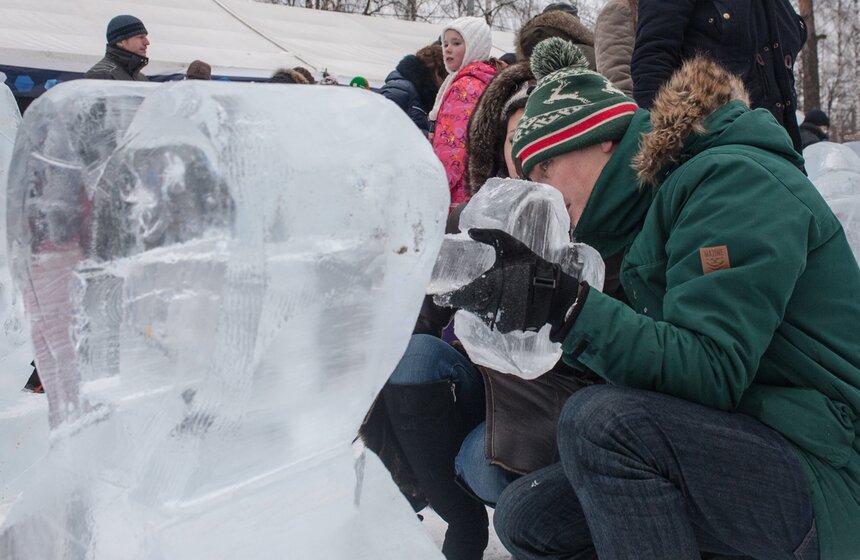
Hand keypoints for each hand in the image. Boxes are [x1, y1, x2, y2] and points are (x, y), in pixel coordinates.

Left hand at [443, 229, 583, 339]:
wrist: (553, 293)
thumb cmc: (530, 267)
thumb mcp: (510, 246)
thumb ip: (488, 236)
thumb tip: (468, 231)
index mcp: (485, 288)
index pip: (458, 298)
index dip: (448, 298)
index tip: (439, 298)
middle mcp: (488, 307)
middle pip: (468, 307)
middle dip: (464, 300)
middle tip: (461, 294)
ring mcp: (498, 320)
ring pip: (480, 315)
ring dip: (479, 307)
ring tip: (485, 296)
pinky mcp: (507, 327)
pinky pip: (494, 320)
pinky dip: (494, 313)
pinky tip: (500, 303)